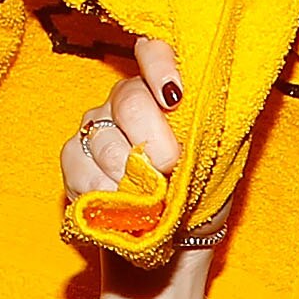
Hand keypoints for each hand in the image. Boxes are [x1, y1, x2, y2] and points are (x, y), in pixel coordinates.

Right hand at [63, 37, 207, 298]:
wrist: (174, 247)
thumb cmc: (203, 195)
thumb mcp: (225, 151)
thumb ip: (218, 113)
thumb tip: (217, 83)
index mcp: (166, 89)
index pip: (154, 51)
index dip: (159, 64)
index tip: (174, 95)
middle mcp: (127, 100)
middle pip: (128, 99)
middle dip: (151, 138)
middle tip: (169, 168)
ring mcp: (97, 128)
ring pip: (102, 138)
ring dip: (127, 175)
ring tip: (148, 198)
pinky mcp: (73, 159)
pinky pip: (76, 165)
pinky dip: (100, 191)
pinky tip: (118, 205)